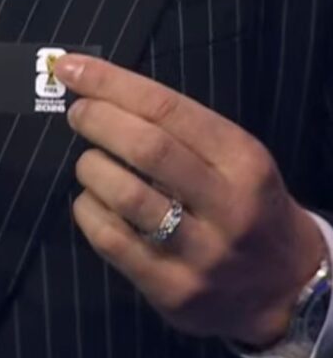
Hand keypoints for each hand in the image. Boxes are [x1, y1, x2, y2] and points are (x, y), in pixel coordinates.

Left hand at [54, 54, 324, 347]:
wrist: (283, 289)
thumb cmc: (244, 205)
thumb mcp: (233, 159)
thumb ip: (176, 128)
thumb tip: (97, 89)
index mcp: (244, 162)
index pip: (168, 109)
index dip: (112, 84)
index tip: (73, 68)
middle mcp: (228, 207)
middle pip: (147, 149)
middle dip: (98, 121)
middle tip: (78, 113)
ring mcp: (201, 253)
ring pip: (124, 195)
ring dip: (90, 168)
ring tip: (90, 163)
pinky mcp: (172, 289)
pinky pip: (110, 239)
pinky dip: (88, 210)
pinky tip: (93, 202)